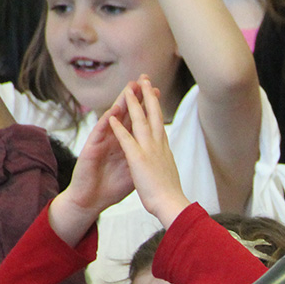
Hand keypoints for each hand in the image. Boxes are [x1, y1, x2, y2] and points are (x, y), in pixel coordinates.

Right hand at [48, 83, 142, 244]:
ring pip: (112, 119)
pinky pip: (99, 134)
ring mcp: (102, 143)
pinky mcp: (91, 150)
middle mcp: (114, 139)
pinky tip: (111, 113)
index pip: (138, 121)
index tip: (158, 92)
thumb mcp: (133, 172)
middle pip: (126, 114)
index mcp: (126, 144)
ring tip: (128, 89)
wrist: (91, 201)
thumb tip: (159, 152)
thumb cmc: (110, 187)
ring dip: (120, 103)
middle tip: (143, 79)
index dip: (147, 107)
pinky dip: (106, 123)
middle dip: (134, 96)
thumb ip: (143, 158)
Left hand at [108, 76, 188, 226]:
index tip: (154, 93)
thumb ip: (166, 164)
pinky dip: (119, 127)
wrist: (172, 204)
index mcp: (164, 149)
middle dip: (148, 95)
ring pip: (140, 121)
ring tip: (128, 88)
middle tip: (145, 78)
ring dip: (133, 103)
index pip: (159, 123)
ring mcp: (149, 150)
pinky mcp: (138, 159)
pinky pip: (126, 139)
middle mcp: (159, 145)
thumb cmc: (171, 195)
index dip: (156, 107)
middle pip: (153, 115)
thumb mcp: (169, 174)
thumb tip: (167, 161)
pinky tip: (113, 116)